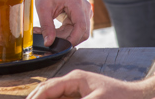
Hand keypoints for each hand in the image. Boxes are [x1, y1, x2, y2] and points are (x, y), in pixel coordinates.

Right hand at [27, 70, 152, 98]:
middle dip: (37, 97)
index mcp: (75, 78)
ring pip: (56, 95)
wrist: (138, 97)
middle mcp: (74, 82)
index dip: (37, 96)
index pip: (50, 86)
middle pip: (49, 89)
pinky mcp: (83, 96)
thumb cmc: (120, 96)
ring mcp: (78, 90)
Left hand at [34, 0, 91, 46]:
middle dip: (67, 39)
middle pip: (82, 32)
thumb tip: (48, 43)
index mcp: (76, 2)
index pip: (81, 26)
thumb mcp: (42, 7)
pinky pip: (77, 30)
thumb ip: (46, 26)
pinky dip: (67, 33)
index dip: (73, 39)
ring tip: (51, 33)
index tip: (61, 46)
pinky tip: (55, 31)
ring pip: (80, 33)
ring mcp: (86, 12)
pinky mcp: (83, 16)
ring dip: (66, 37)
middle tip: (50, 39)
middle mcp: (85, 7)